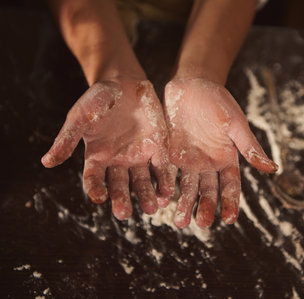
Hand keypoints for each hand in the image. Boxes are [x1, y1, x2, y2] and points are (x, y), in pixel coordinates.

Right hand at [42, 78, 176, 219]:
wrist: (125, 83)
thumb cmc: (98, 100)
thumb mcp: (79, 117)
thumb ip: (67, 139)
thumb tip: (46, 162)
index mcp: (97, 157)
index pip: (94, 179)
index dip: (95, 189)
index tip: (99, 198)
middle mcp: (118, 162)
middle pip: (119, 186)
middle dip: (122, 200)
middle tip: (124, 214)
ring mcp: (139, 156)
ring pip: (142, 182)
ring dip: (146, 195)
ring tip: (151, 208)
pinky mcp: (158, 148)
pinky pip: (162, 167)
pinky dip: (164, 180)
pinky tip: (167, 191)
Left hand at [164, 78, 277, 227]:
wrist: (192, 84)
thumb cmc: (218, 101)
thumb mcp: (235, 124)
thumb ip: (249, 147)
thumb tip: (273, 169)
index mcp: (226, 158)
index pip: (230, 186)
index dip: (230, 203)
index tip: (229, 219)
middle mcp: (208, 164)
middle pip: (208, 192)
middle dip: (205, 208)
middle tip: (201, 224)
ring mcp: (188, 160)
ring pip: (188, 187)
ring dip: (185, 204)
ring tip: (180, 221)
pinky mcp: (170, 154)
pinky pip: (168, 174)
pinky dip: (166, 188)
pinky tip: (162, 200)